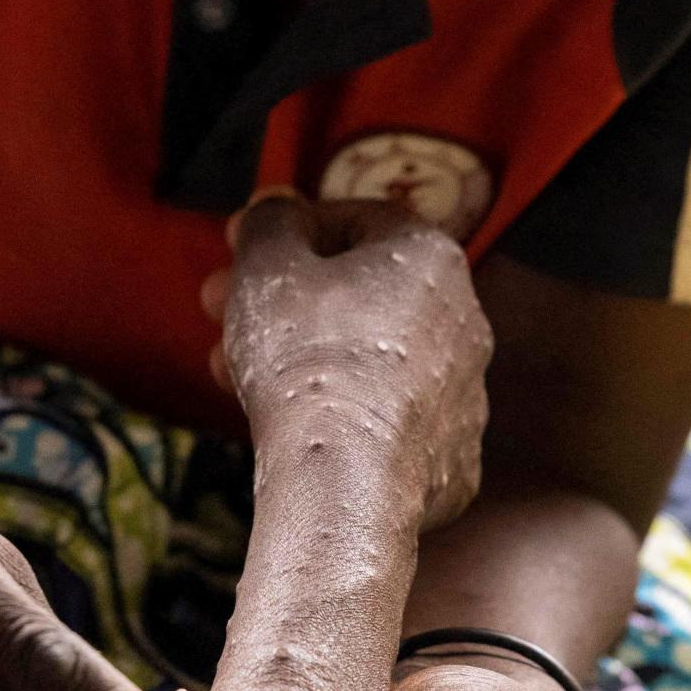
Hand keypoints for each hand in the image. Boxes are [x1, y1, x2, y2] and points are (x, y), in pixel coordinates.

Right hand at [204, 191, 490, 532]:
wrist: (344, 483)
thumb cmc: (310, 364)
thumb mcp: (267, 267)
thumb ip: (270, 221)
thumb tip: (277, 208)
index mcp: (430, 257)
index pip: (357, 218)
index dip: (290, 227)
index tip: (243, 245)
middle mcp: (464, 321)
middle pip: (361, 294)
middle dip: (286, 300)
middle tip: (226, 313)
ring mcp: (464, 396)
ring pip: (371, 361)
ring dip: (305, 358)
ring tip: (237, 377)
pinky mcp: (450, 460)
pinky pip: (387, 423)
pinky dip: (344, 419)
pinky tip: (295, 428)